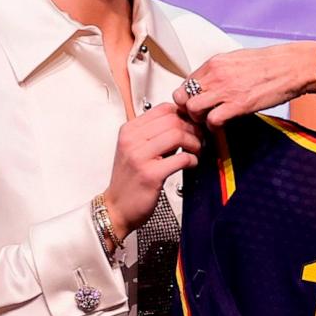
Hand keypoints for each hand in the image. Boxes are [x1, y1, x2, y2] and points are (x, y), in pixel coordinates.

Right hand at [102, 104, 201, 234]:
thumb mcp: (136, 149)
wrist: (117, 207)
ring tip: (196, 151)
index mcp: (129, 130)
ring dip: (194, 143)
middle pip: (173, 120)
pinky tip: (191, 163)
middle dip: (192, 128)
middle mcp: (131, 140)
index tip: (192, 124)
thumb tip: (185, 123)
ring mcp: (139, 157)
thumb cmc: (129, 180)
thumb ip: (156, 134)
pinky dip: (192, 159)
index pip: (163, 108)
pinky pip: (181, 158)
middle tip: (199, 139)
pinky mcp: (150, 174)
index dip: (183, 114)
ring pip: (177, 135)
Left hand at [175, 42, 315, 127]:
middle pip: (182, 96)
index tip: (195, 106)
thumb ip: (220, 71)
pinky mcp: (239, 104)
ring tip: (209, 122)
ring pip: (192, 109)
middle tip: (198, 117)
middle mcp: (216, 74)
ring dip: (198, 119)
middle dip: (187, 110)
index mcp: (215, 62)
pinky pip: (212, 120)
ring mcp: (226, 89)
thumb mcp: (238, 60)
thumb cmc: (270, 63)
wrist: (293, 66)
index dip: (188, 97)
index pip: (185, 82)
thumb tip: (210, 84)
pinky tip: (221, 126)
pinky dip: (213, 127)